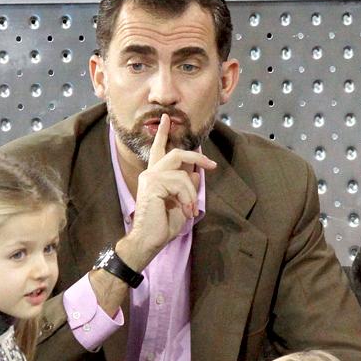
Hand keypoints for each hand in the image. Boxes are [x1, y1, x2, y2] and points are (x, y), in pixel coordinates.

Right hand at [118, 114, 216, 270]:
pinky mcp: (153, 184)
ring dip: (192, 193)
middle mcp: (150, 174)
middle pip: (176, 153)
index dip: (163, 134)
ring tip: (190, 210)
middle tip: (211, 165)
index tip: (167, 119)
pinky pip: (181, 183)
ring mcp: (150, 178)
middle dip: (197, 157)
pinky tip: (185, 211)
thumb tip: (195, 172)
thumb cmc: (162, 226)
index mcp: (154, 177)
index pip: (158, 151)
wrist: (149, 241)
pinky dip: (187, 198)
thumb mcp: (181, 203)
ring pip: (183, 173)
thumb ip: (187, 186)